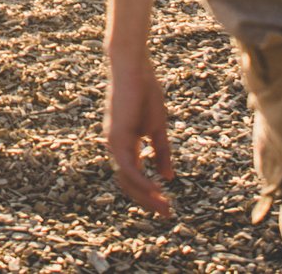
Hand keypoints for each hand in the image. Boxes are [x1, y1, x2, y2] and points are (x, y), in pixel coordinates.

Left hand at [105, 46, 174, 216]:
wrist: (133, 67)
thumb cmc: (145, 92)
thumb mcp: (157, 127)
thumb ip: (161, 152)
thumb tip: (167, 178)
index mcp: (125, 144)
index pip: (134, 176)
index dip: (149, 193)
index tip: (167, 205)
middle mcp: (116, 146)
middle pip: (128, 183)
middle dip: (147, 200)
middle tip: (167, 213)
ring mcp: (114, 142)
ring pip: (127, 179)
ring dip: (145, 196)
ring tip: (164, 207)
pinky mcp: (117, 136)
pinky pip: (128, 166)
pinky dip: (142, 180)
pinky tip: (156, 190)